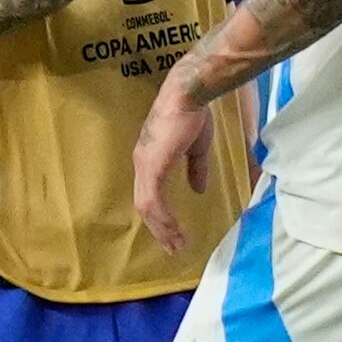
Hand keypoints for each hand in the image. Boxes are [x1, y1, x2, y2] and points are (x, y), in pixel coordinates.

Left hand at [133, 78, 214, 254]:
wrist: (188, 95)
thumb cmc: (193, 115)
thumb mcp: (196, 147)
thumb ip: (196, 169)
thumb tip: (199, 189)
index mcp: (151, 158)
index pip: (149, 194)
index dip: (159, 214)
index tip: (172, 232)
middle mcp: (142, 163)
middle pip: (144, 205)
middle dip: (159, 228)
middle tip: (173, 247)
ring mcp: (145, 165)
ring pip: (147, 207)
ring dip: (161, 228)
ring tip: (176, 244)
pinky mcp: (152, 166)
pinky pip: (153, 201)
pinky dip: (163, 218)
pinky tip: (174, 230)